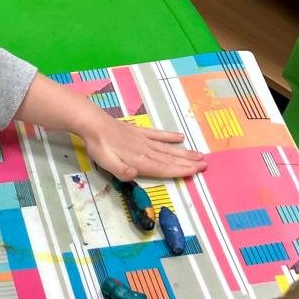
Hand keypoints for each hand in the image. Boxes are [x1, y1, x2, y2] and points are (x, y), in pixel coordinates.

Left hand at [82, 109, 205, 182]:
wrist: (94, 124)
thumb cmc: (99, 147)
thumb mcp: (106, 163)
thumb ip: (122, 171)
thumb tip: (136, 175)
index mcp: (139, 160)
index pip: (163, 168)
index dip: (180, 170)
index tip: (196, 171)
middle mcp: (146, 150)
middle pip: (170, 158)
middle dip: (188, 163)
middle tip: (205, 165)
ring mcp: (144, 140)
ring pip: (168, 148)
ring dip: (183, 152)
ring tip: (199, 155)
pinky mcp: (140, 132)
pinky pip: (158, 135)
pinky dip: (170, 136)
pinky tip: (180, 137)